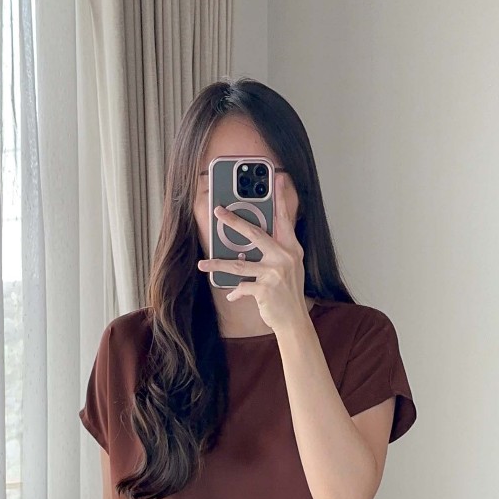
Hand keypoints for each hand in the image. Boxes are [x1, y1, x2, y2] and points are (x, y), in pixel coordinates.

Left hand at [196, 172, 308, 336]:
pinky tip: (231, 294)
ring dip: (218, 264)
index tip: (277, 178)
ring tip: (203, 264)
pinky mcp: (265, 290)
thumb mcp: (290, 266)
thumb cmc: (288, 292)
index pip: (284, 219)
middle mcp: (284, 257)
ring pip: (240, 264)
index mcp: (291, 248)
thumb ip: (277, 249)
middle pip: (255, 234)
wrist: (294, 320)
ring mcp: (275, 273)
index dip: (280, 198)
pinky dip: (235, 291)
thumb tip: (251, 237)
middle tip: (218, 211)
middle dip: (234, 221)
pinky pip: (242, 286)